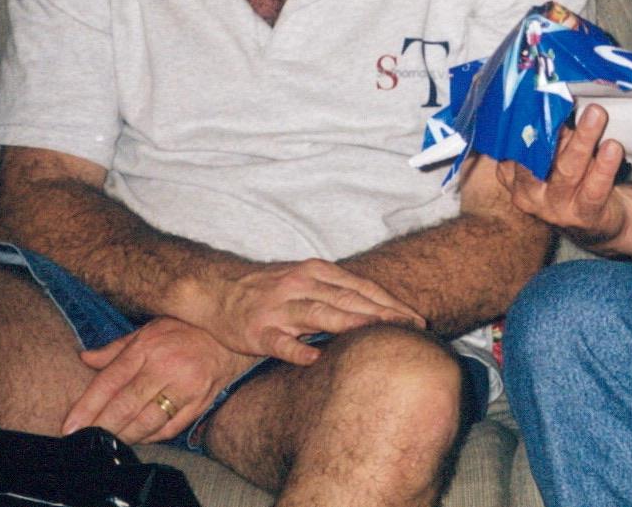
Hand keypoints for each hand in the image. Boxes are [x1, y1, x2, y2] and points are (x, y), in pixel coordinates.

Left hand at [62, 318, 249, 444]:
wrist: (235, 332)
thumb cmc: (187, 329)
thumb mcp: (149, 329)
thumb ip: (117, 348)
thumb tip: (85, 358)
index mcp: (149, 346)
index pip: (110, 381)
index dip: (87, 406)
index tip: (70, 426)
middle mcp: (167, 366)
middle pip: (126, 405)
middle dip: (101, 426)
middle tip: (85, 440)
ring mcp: (187, 385)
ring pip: (148, 421)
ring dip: (124, 435)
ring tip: (109, 442)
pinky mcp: (202, 400)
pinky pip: (171, 427)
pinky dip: (152, 437)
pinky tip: (139, 438)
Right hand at [177, 259, 425, 362]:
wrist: (215, 290)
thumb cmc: (269, 289)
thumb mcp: (305, 279)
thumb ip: (336, 291)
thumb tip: (378, 307)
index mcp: (316, 272)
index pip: (361, 288)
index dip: (389, 303)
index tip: (415, 319)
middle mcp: (301, 285)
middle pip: (348, 300)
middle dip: (382, 314)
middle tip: (410, 329)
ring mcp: (279, 308)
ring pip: (320, 315)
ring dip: (350, 324)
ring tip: (376, 333)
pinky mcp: (258, 331)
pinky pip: (280, 342)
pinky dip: (297, 350)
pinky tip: (314, 359)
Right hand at [496, 102, 631, 249]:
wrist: (603, 219)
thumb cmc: (575, 178)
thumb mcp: (555, 155)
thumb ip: (552, 132)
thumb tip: (558, 93)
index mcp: (514, 176)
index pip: (515, 146)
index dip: (526, 121)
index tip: (537, 94)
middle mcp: (528, 195)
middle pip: (538, 157)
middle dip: (553, 127)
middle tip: (567, 99)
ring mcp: (555, 209)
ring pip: (567, 171)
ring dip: (583, 140)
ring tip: (596, 114)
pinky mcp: (584, 216)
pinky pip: (594, 190)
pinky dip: (604, 168)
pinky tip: (612, 148)